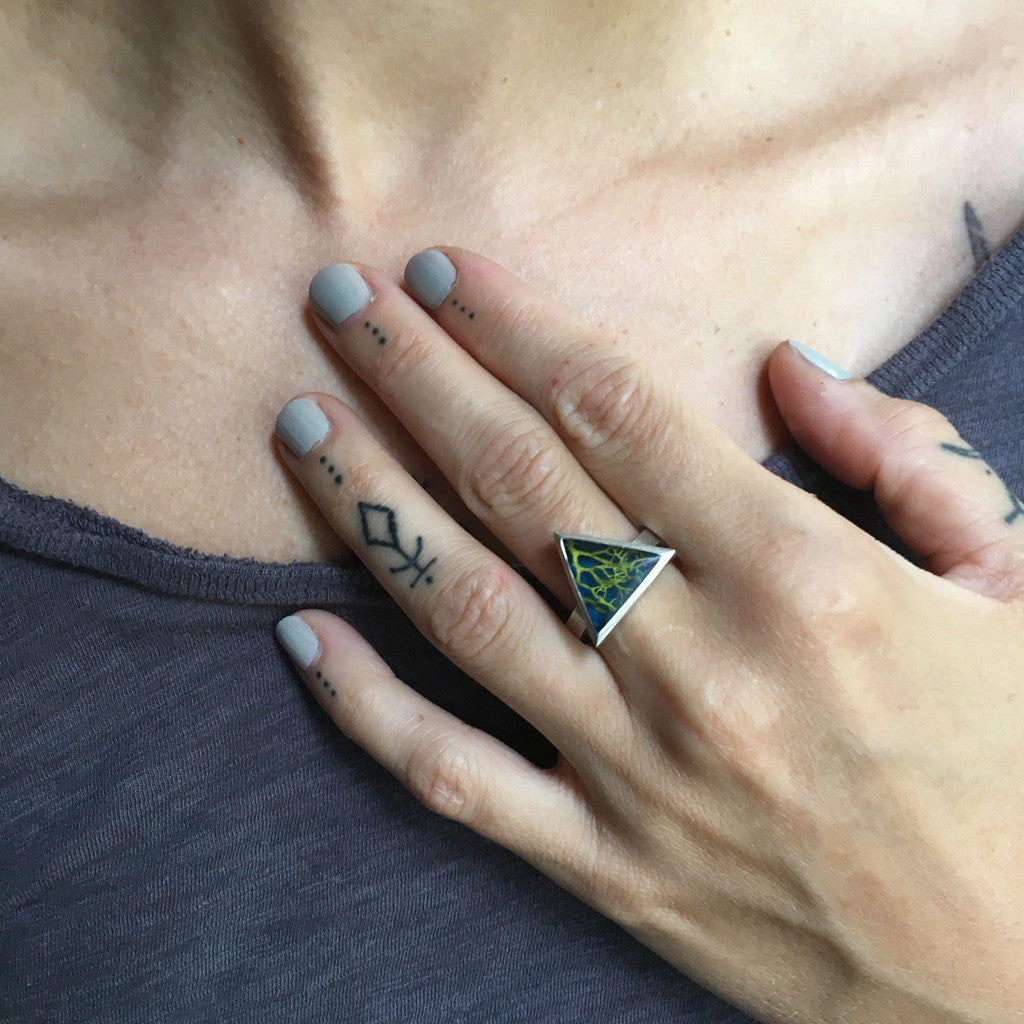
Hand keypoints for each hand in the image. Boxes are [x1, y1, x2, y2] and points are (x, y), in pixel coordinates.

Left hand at [272, 250, 1023, 1022]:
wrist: (1013, 982)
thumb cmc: (1021, 768)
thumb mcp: (1015, 586)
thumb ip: (911, 460)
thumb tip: (791, 370)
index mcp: (804, 579)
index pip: (615, 411)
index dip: (514, 326)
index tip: (444, 273)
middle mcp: (700, 664)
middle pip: (517, 484)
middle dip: (417, 377)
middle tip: (343, 304)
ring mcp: (636, 772)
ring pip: (463, 611)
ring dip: (370, 507)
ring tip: (304, 429)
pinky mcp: (606, 865)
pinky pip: (453, 777)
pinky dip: (365, 707)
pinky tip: (301, 635)